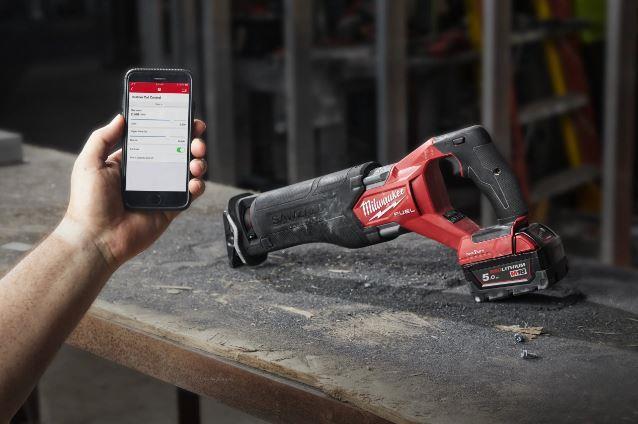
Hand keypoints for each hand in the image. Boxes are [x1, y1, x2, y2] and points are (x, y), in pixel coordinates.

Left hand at [59, 115, 206, 269]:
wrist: (96, 238)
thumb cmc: (88, 204)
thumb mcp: (89, 163)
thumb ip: (103, 137)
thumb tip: (120, 117)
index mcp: (131, 163)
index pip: (156, 139)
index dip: (171, 128)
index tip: (183, 117)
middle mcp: (148, 175)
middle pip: (177, 153)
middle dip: (191, 143)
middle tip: (196, 140)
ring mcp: (161, 192)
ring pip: (187, 172)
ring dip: (198, 162)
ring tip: (196, 162)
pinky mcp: (170, 209)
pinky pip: (190, 195)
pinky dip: (197, 186)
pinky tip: (194, 182)